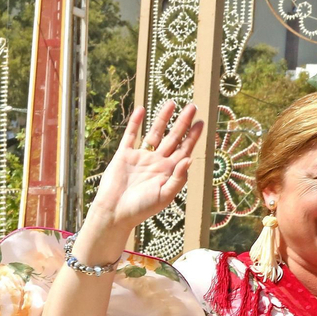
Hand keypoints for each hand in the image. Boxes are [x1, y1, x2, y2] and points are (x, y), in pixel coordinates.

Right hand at [87, 101, 203, 232]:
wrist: (114, 212)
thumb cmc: (141, 209)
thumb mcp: (164, 195)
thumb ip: (178, 178)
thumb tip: (189, 159)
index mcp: (169, 171)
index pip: (184, 149)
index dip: (193, 136)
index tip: (201, 122)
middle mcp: (157, 161)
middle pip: (173, 137)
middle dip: (183, 122)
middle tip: (192, 107)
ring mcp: (141, 157)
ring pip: (154, 133)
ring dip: (163, 118)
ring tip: (172, 103)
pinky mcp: (124, 155)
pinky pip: (131, 135)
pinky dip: (136, 122)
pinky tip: (142, 109)